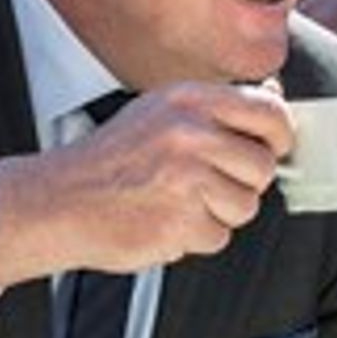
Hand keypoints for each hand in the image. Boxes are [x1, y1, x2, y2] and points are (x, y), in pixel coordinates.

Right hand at [0, 83, 292, 284]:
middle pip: (262, 166)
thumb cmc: (110, 161)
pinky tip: (165, 221)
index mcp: (187, 100)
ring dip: (219, 214)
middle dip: (243, 184)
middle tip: (207, 186)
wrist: (57, 202)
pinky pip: (218, 236)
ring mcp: (185, 177)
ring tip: (179, 203)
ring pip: (246, 206)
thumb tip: (275, 106)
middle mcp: (190, 133)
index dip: (279, 136)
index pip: (268, 112)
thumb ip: (214, 111)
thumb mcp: (158, 112)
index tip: (272, 149)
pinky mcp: (180, 220)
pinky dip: (196, 237)